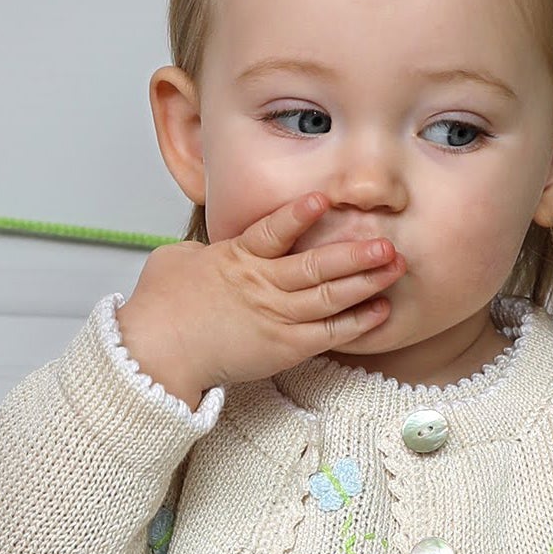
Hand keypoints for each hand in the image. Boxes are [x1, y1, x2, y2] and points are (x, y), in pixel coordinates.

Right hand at [116, 193, 405, 406]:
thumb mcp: (176, 261)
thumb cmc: (161, 310)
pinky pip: (330, 334)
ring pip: (331, 296)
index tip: (325, 200)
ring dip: (367, 280)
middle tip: (386, 241)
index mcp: (237, 257)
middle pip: (318, 265)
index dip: (301, 215)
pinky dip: (357, 322)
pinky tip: (380, 309)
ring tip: (394, 266)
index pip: (275, 230)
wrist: (157, 353)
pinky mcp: (285, 347)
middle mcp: (264, 285)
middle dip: (357, 252)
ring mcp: (277, 317)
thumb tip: (211, 248)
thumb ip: (204, 250)